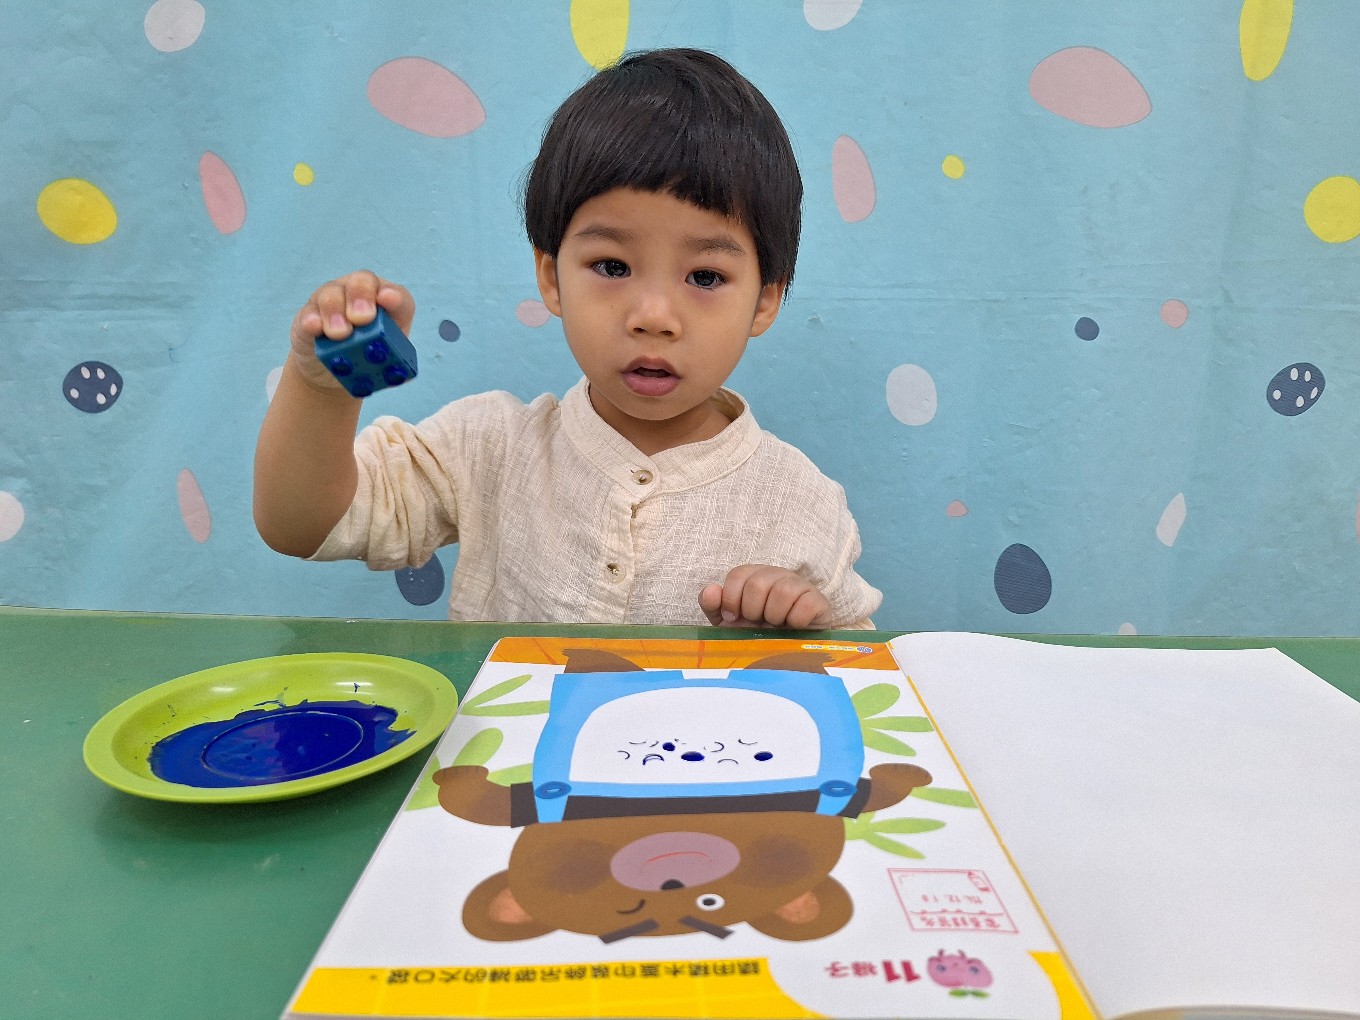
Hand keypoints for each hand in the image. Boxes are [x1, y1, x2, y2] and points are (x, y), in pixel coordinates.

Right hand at [289, 270, 414, 391]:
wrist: (332, 371)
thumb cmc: (366, 358)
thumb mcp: (385, 362)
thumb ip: (396, 366)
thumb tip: (403, 375)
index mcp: (387, 305)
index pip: (396, 294)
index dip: (394, 295)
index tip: (389, 300)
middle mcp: (360, 294)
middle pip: (363, 281)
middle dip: (362, 297)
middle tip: (362, 319)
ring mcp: (332, 301)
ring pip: (333, 293)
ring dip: (336, 312)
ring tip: (340, 334)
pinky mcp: (308, 315)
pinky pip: (309, 311)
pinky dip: (312, 318)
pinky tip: (314, 327)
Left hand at [699, 564, 831, 628]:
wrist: (791, 656)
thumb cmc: (758, 636)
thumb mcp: (731, 625)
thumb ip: (715, 607)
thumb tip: (711, 590)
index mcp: (754, 577)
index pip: (738, 574)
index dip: (731, 599)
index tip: (734, 617)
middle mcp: (777, 576)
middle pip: (758, 583)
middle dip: (752, 610)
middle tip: (758, 623)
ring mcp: (800, 586)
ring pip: (783, 590)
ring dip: (774, 615)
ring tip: (776, 625)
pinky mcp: (819, 602)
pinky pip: (807, 603)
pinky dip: (796, 619)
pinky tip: (794, 627)